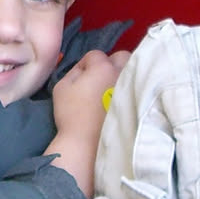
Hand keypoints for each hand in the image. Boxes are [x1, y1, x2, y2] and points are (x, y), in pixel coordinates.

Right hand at [49, 48, 130, 195]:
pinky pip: (137, 88)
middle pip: (122, 56)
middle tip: (101, 78)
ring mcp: (132, 88)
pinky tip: (121, 99)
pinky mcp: (138, 103)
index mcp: (103, 67)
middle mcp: (122, 74)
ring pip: (133, 71)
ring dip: (123, 74)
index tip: (80, 78)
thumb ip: (74, 70)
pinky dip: (130, 89)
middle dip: (111, 63)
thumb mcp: (62, 87)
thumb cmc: (71, 115)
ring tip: (113, 88)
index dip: (85, 64)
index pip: (95, 55)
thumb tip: (85, 68)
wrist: (86, 144)